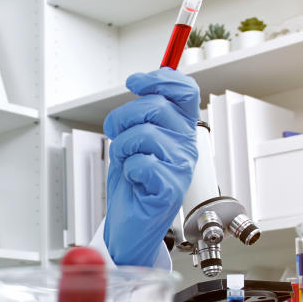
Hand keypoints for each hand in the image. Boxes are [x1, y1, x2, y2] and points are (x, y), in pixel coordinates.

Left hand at [103, 68, 198, 265]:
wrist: (129, 222)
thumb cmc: (133, 182)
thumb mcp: (136, 137)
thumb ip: (145, 111)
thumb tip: (146, 79)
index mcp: (181, 131)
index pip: (184, 91)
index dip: (160, 80)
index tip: (136, 81)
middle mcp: (185, 147)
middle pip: (156, 107)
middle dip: (124, 118)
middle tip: (117, 135)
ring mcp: (180, 168)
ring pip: (144, 134)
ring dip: (123, 147)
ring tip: (127, 162)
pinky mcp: (170, 189)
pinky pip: (141, 163)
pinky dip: (128, 170)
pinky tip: (135, 180)